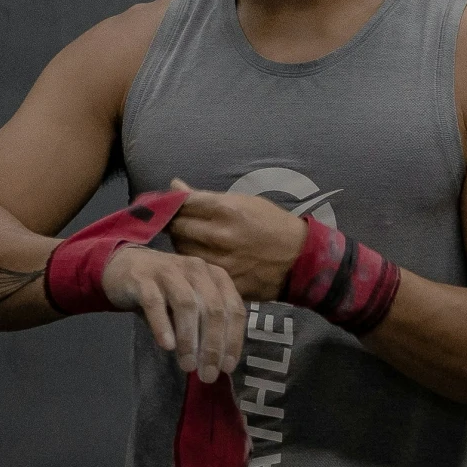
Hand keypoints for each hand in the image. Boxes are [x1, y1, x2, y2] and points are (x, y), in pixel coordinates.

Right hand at [100, 242, 245, 380]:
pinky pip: (154, 303)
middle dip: (213, 345)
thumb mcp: (191, 306)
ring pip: (186, 304)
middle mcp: (197, 270)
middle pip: (213, 309)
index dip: (234, 339)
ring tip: (188, 366)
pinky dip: (163, 326)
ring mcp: (170, 271)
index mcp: (216, 276)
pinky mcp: (143, 278)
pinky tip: (167, 346)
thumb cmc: (166, 292)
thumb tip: (212, 364)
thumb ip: (203, 328)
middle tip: (207, 374)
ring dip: (189, 339)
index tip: (227, 368)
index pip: (234, 309)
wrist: (125, 268)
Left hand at [165, 178, 309, 302]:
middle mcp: (220, 235)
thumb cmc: (271, 224)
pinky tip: (201, 260)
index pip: (181, 203)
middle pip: (176, 227)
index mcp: (226, 209)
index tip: (167, 207)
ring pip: (181, 251)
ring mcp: (221, 261)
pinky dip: (194, 265)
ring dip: (182, 244)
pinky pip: (197, 271)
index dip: (170, 204)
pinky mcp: (224, 281)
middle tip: (178, 225)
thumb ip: (204, 197)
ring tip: (192, 242)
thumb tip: (174, 185)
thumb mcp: (243, 201)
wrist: (300, 259)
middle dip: (173, 224)